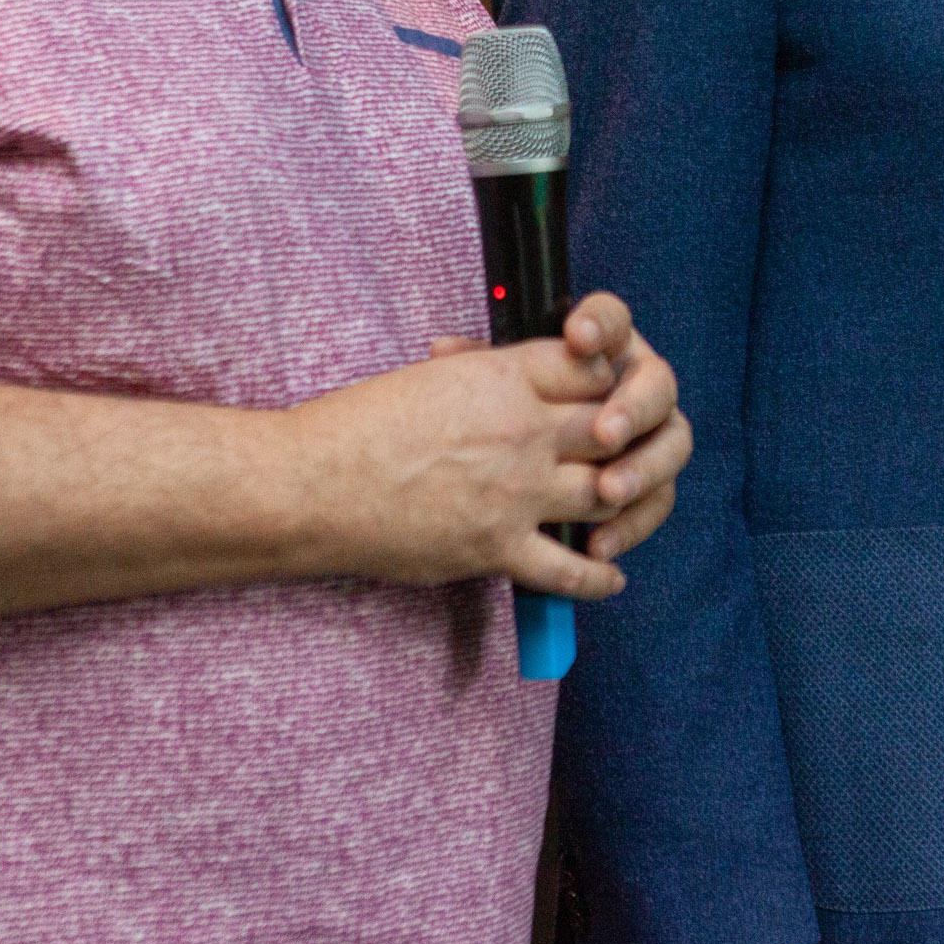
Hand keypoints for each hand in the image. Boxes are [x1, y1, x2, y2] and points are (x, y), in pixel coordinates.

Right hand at [309, 292, 689, 597]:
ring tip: (623, 506)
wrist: (313, 485)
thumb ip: (490, 376)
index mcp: (505, 377)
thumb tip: (521, 382)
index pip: (595, 369)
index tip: (612, 394)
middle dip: (626, 440)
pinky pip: (571, 568)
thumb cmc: (360, 424)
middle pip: (612, 429)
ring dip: (621, 501)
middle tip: (630, 452)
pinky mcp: (497, 548)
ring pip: (606, 494)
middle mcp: (523, 431)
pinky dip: (599, 574)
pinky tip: (610, 572)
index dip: (611, 380)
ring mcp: (515, 493)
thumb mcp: (435, 376)